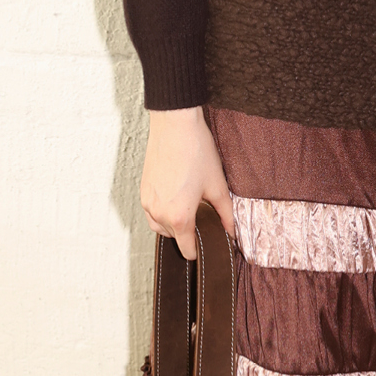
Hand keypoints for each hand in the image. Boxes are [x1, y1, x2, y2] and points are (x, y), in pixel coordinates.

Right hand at [140, 106, 235, 258]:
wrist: (174, 125)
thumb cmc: (196, 151)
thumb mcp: (218, 186)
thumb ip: (226, 214)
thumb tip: (232, 232)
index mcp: (179, 217)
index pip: (188, 250)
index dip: (201, 248)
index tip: (209, 240)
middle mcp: (159, 214)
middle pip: (174, 238)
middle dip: (188, 231)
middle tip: (203, 213)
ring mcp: (148, 202)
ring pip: (160, 226)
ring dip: (173, 223)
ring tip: (189, 205)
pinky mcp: (142, 190)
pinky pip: (151, 212)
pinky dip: (162, 211)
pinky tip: (176, 195)